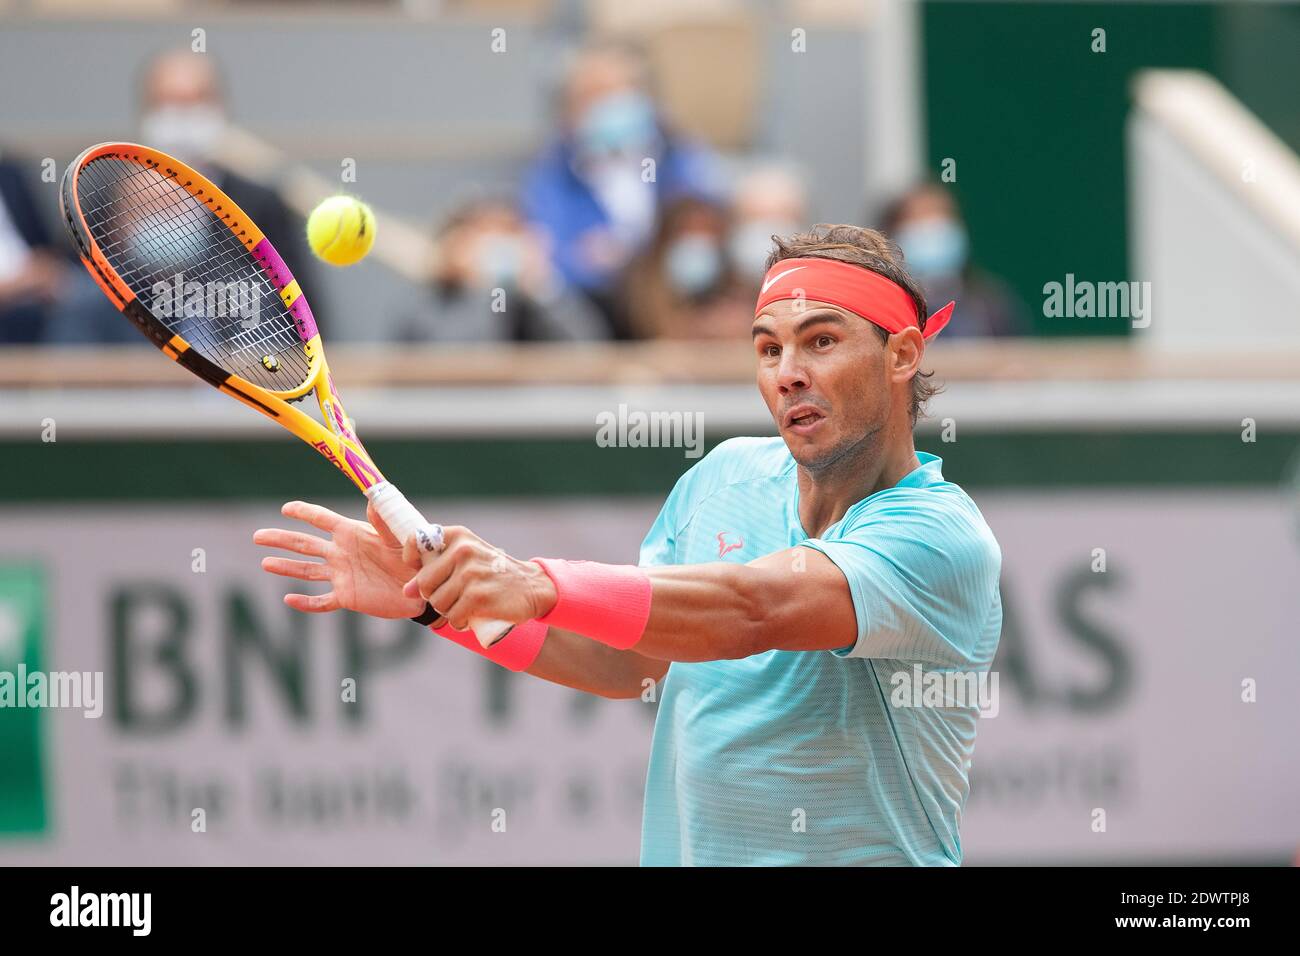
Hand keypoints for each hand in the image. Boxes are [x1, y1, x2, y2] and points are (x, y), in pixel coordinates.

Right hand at [254, 500, 425, 617]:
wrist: (423, 588)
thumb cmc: (413, 558)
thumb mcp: (399, 538)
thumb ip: (384, 522)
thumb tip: (373, 498)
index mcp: (352, 533)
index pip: (322, 520)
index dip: (304, 512)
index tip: (286, 508)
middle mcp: (342, 553)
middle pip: (305, 544)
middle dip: (281, 539)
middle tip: (257, 536)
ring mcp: (342, 575)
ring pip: (307, 570)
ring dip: (286, 567)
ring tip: (265, 563)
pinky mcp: (347, 597)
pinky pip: (322, 601)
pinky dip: (305, 602)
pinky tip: (288, 600)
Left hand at [399, 525, 556, 631]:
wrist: (531, 587)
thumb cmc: (493, 574)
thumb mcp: (467, 560)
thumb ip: (436, 569)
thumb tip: (407, 591)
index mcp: (457, 537)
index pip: (417, 541)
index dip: (413, 561)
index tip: (427, 574)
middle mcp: (463, 550)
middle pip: (425, 583)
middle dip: (435, 596)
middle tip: (454, 596)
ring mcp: (471, 573)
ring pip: (438, 603)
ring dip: (449, 611)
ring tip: (466, 605)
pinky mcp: (478, 595)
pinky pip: (453, 616)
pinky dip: (460, 622)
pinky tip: (471, 616)